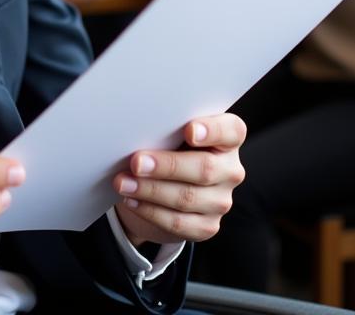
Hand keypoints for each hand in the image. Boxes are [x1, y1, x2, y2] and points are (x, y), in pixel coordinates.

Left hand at [112, 113, 245, 245]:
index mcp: (227, 139)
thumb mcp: (171, 130)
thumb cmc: (168, 144)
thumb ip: (167, 127)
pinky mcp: (207, 225)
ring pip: (187, 198)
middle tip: (137, 162)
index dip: (212, 130)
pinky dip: (151, 211)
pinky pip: (179, 223)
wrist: (165, 181)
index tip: (189, 131)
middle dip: (167, 165)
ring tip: (123, 183)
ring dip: (150, 190)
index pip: (231, 131)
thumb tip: (137, 128)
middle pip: (205, 168)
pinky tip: (132, 200)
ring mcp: (221, 200)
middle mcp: (230, 170)